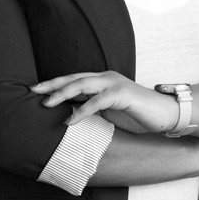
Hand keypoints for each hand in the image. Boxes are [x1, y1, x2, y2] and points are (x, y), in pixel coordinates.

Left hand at [30, 71, 177, 132]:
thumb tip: (69, 116)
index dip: (54, 84)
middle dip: (51, 85)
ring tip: (45, 104)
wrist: (165, 114)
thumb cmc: (138, 115)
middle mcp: (107, 78)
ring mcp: (114, 84)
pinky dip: (81, 111)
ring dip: (62, 94)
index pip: (74, 79)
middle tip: (33, 91)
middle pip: (74, 78)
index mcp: (103, 80)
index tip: (35, 90)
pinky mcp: (122, 94)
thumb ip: (93, 109)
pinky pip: (97, 101)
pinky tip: (69, 121)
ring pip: (82, 85)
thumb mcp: (110, 112)